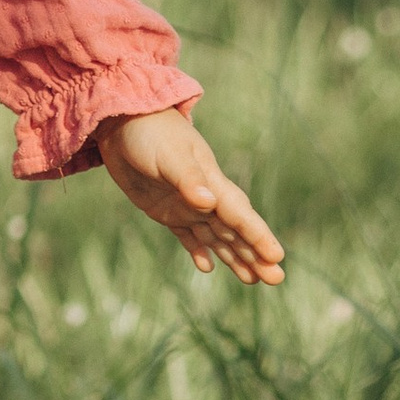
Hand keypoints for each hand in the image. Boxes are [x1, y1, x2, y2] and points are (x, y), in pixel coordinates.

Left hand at [95, 107, 284, 283]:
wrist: (122, 119)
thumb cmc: (150, 132)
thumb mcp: (169, 155)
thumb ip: (188, 179)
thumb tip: (208, 203)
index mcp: (211, 182)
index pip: (240, 214)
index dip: (258, 236)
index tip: (277, 257)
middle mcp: (204, 197)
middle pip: (235, 231)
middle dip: (255, 255)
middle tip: (276, 279)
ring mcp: (185, 204)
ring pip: (216, 237)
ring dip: (234, 257)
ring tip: (253, 280)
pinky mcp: (164, 210)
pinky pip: (187, 235)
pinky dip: (197, 250)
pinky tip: (207, 267)